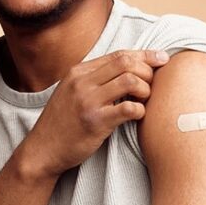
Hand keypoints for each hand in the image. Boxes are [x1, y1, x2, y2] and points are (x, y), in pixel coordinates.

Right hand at [20, 49, 170, 177]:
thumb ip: (94, 79)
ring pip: (130, 81)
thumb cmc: (63, 123)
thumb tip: (128, 69)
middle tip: (154, 85)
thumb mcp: (72, 92)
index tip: (162, 58)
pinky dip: (140, 110)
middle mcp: (82, 82)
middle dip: (148, 71)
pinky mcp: (95, 122)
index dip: (145, 55)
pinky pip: (128, 109)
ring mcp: (88, 101)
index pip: (119, 54)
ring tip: (144, 100)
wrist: (43, 150)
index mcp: (79, 72)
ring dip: (146, 90)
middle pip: (126, 63)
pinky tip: (138, 115)